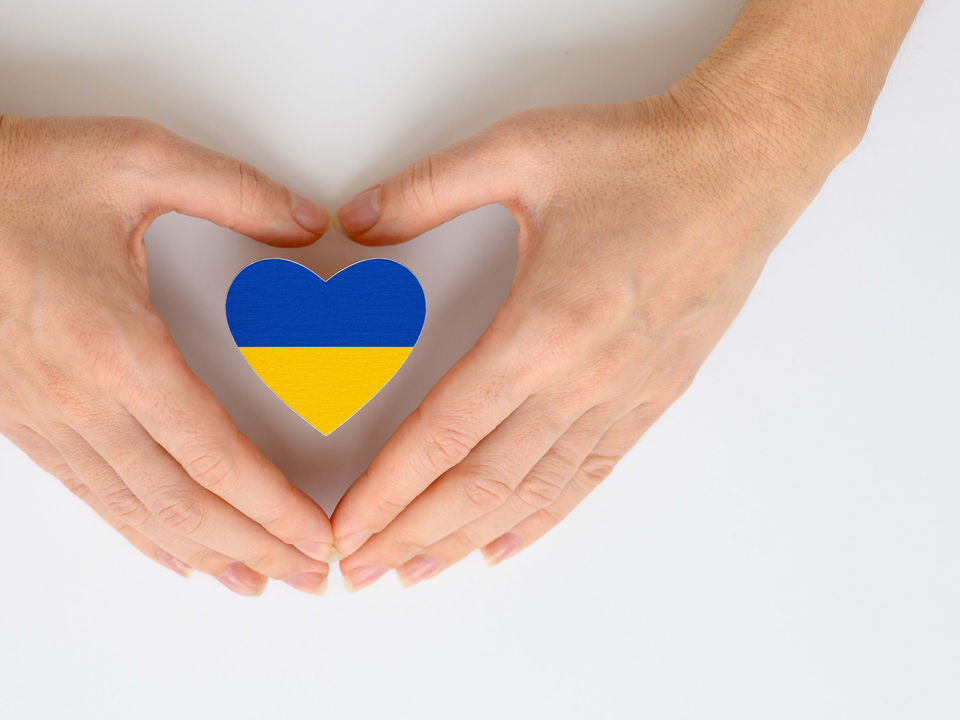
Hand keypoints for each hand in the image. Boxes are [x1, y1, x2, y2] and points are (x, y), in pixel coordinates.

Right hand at [0, 84, 334, 594]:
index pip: (214, 455)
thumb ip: (238, 192)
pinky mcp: (11, 418)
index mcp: (118, 347)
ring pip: (134, 510)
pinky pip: (86, 492)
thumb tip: (308, 223)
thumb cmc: (19, 174)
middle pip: (182, 502)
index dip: (273, 507)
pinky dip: (136, 531)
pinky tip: (169, 553)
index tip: (315, 538)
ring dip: (200, 553)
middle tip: (305, 578)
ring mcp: (40, 417)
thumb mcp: (141, 159)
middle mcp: (78, 400)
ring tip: (250, 583)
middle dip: (253, 548)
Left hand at [329, 75, 856, 589]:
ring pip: (531, 493)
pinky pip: (587, 476)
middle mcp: (583, 379)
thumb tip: (354, 220)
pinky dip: (541, 518)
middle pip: (480, 484)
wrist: (747, 162)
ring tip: (415, 571)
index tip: (347, 528)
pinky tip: (504, 545)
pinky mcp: (653, 397)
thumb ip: (425, 190)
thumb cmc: (640, 156)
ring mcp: (622, 396)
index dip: (387, 491)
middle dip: (411, 534)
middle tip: (359, 570)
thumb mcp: (519, 150)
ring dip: (466, 539)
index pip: (444, 433)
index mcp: (543, 328)